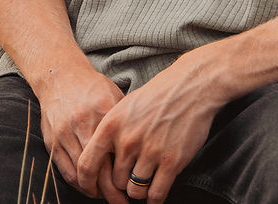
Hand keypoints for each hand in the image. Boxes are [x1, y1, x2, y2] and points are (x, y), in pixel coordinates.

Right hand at [38, 67, 124, 199]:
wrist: (60, 76)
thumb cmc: (92, 88)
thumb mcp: (114, 97)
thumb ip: (124, 122)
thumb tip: (141, 150)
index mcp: (104, 111)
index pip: (117, 153)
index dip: (125, 176)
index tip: (134, 187)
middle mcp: (84, 123)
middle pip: (99, 169)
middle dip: (112, 193)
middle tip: (122, 202)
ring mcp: (66, 133)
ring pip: (81, 174)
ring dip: (95, 190)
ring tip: (106, 197)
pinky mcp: (53, 141)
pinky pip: (66, 171)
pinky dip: (78, 184)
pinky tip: (89, 188)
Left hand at [77, 57, 217, 203]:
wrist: (190, 86)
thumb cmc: (158, 95)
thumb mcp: (125, 106)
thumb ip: (112, 132)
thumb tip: (102, 157)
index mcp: (111, 125)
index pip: (87, 164)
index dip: (86, 182)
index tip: (93, 189)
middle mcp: (127, 140)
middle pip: (115, 182)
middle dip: (123, 184)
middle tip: (131, 179)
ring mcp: (150, 152)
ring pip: (135, 191)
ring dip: (140, 190)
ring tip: (145, 182)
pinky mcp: (171, 161)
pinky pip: (156, 194)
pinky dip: (155, 198)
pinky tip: (156, 191)